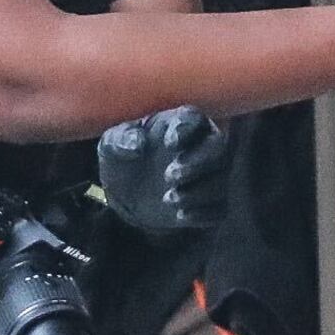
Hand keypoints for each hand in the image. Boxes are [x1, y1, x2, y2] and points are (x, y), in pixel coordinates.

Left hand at [96, 106, 230, 234]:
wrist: (127, 195)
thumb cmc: (123, 159)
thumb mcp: (112, 145)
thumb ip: (122, 139)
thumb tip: (138, 144)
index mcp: (178, 123)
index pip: (194, 118)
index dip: (186, 130)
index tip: (169, 144)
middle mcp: (202, 144)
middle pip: (219, 147)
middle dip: (198, 163)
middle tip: (169, 176)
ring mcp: (210, 175)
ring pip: (222, 178)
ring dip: (198, 191)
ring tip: (168, 199)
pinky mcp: (212, 202)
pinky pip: (221, 208)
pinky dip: (203, 214)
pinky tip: (180, 216)